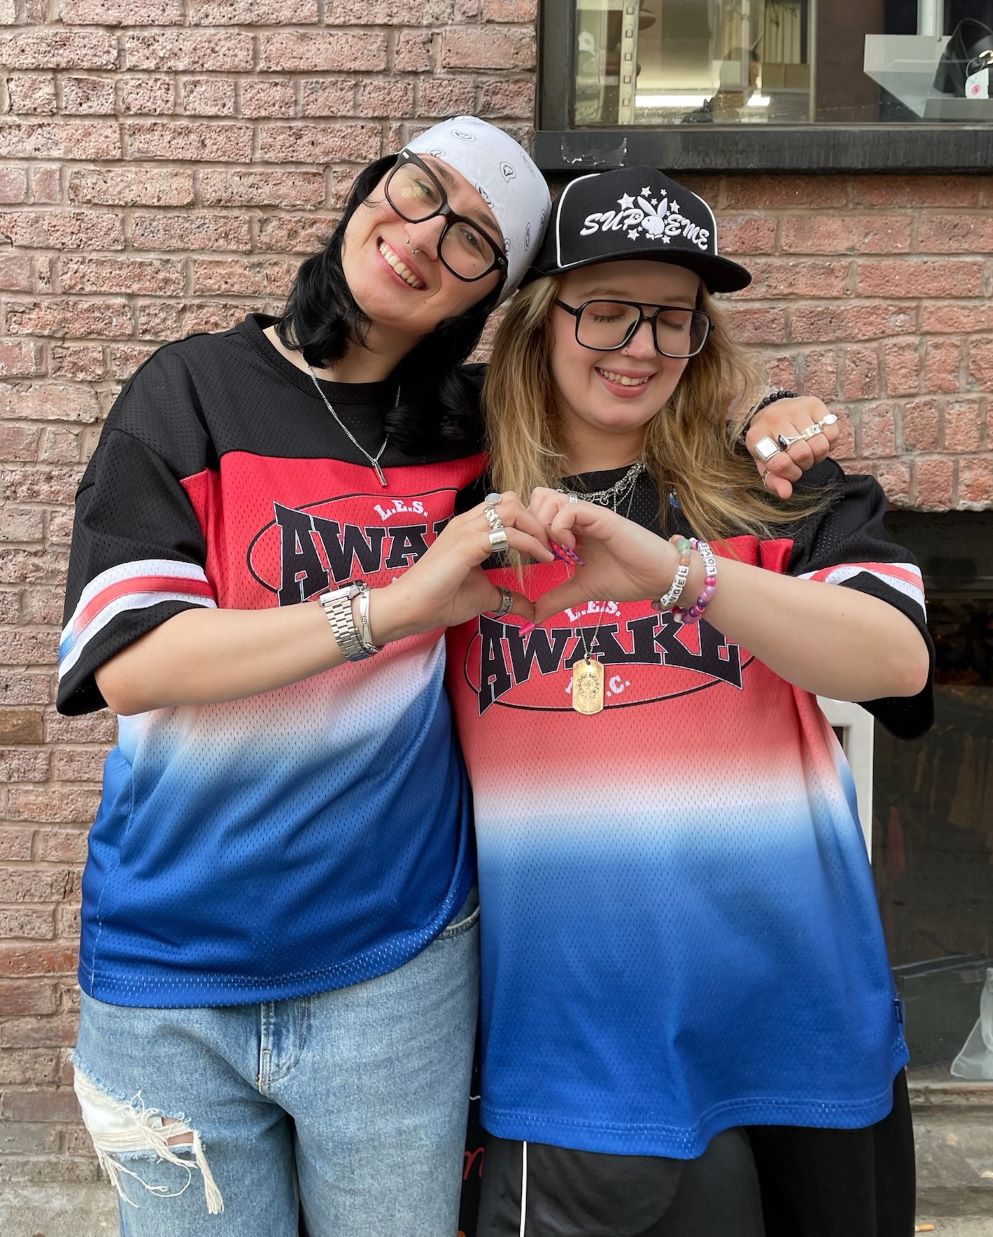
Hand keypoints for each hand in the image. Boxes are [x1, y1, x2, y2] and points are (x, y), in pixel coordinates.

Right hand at [374, 492, 550, 636]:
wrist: (411, 608)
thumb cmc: (441, 600)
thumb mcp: (484, 596)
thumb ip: (507, 597)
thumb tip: (530, 608)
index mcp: (469, 529)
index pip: (506, 507)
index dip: (530, 522)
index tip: (548, 545)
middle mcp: (468, 522)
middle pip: (512, 501)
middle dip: (539, 520)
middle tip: (555, 545)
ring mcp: (467, 530)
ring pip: (512, 509)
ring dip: (538, 528)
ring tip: (550, 550)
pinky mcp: (468, 544)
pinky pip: (509, 534)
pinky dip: (531, 544)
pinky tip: (542, 558)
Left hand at [527, 488, 678, 622]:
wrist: (659, 578)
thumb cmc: (626, 578)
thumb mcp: (582, 590)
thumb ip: (557, 598)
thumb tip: (533, 617)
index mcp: (571, 529)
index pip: (535, 512)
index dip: (529, 532)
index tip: (536, 558)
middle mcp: (577, 518)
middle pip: (537, 498)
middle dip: (531, 525)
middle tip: (541, 552)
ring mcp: (588, 515)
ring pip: (548, 499)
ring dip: (544, 525)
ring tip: (556, 551)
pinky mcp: (601, 517)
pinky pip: (569, 509)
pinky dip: (560, 528)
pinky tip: (571, 549)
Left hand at [745, 395, 841, 498]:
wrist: (773, 411)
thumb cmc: (770, 442)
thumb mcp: (765, 462)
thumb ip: (773, 480)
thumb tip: (786, 494)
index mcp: (757, 436)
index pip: (779, 463)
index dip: (790, 474)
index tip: (792, 472)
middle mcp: (774, 418)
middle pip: (802, 453)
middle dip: (806, 465)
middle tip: (802, 462)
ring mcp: (794, 408)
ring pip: (819, 444)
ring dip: (819, 456)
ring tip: (811, 453)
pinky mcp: (813, 403)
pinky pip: (832, 432)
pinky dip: (830, 443)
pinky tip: (820, 441)